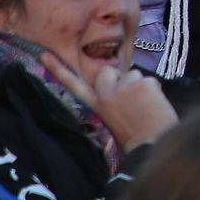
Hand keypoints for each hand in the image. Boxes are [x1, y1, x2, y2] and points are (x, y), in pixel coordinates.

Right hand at [41, 52, 177, 152]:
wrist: (153, 145)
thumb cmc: (135, 136)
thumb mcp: (111, 118)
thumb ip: (109, 100)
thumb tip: (117, 84)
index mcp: (96, 105)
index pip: (74, 85)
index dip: (58, 69)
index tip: (44, 55)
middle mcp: (105, 94)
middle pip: (107, 71)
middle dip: (117, 79)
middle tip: (128, 99)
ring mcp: (124, 86)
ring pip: (132, 74)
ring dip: (139, 85)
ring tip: (144, 106)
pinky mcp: (143, 83)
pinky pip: (150, 80)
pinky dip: (155, 90)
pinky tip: (154, 105)